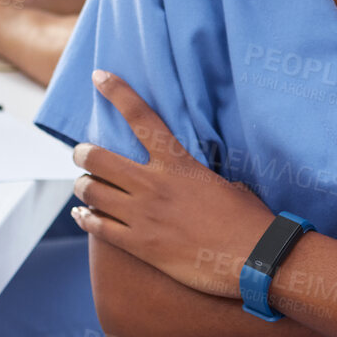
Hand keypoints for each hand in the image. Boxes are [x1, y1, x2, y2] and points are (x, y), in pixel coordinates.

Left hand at [70, 69, 274, 297]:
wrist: (256, 260)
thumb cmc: (249, 220)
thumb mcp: (225, 183)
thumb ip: (199, 175)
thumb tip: (195, 178)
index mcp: (178, 163)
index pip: (141, 118)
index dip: (117, 92)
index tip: (99, 76)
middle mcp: (154, 184)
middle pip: (98, 157)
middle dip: (82, 153)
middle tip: (80, 152)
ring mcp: (143, 215)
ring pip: (91, 190)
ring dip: (82, 185)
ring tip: (83, 184)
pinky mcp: (140, 245)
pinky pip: (97, 227)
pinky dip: (84, 217)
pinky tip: (81, 214)